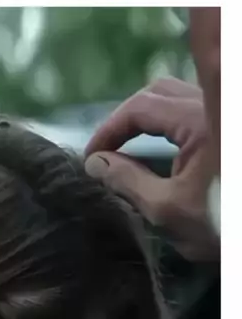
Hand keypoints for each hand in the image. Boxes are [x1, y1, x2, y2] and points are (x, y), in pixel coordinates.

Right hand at [84, 77, 218, 261]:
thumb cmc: (223, 224)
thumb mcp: (168, 211)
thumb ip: (128, 182)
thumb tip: (96, 163)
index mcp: (201, 123)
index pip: (141, 107)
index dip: (110, 127)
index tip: (94, 156)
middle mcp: (214, 108)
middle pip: (157, 93)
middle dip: (126, 118)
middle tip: (108, 151)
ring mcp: (223, 114)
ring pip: (174, 96)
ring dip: (147, 115)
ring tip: (129, 146)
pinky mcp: (225, 128)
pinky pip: (190, 109)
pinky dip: (167, 121)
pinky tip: (162, 149)